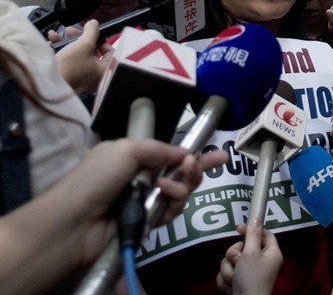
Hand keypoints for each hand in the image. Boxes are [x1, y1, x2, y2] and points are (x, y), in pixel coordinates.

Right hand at [54, 19, 114, 93]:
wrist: (47, 84)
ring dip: (66, 42)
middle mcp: (94, 76)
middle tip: (70, 31)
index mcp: (104, 70)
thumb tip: (94, 24)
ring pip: (77, 54)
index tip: (92, 34)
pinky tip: (51, 44)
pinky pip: (68, 61)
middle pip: (91, 51)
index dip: (101, 39)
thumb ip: (92, 31)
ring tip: (54, 35)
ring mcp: (81, 78)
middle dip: (79, 38)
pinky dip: (61, 51)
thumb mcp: (84, 44)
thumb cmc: (70, 66)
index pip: (110, 52)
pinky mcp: (68, 78)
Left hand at [73, 138, 224, 265]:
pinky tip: (163, 201)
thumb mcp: (127, 150)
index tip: (217, 153)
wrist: (75, 222)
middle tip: (203, 165)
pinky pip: (171, 212)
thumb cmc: (97, 178)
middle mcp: (141, 177)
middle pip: (180, 172)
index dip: (192, 152)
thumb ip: (159, 149)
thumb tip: (184, 153)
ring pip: (180, 192)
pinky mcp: (147, 223)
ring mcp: (145, 201)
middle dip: (194, 169)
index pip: (168, 152)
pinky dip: (171, 206)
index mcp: (133, 155)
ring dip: (181, 187)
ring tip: (168, 188)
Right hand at [216, 219, 282, 294]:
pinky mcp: (238, 283)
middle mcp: (261, 262)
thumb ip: (252, 234)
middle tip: (238, 262)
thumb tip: (256, 217)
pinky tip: (231, 287)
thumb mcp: (252, 253)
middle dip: (235, 255)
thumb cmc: (252, 278)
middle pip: (243, 247)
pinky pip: (227, 273)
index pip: (265, 233)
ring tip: (235, 279)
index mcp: (271, 253)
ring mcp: (248, 274)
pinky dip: (226, 280)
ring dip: (229, 270)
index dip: (252, 228)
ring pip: (232, 261)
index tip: (238, 229)